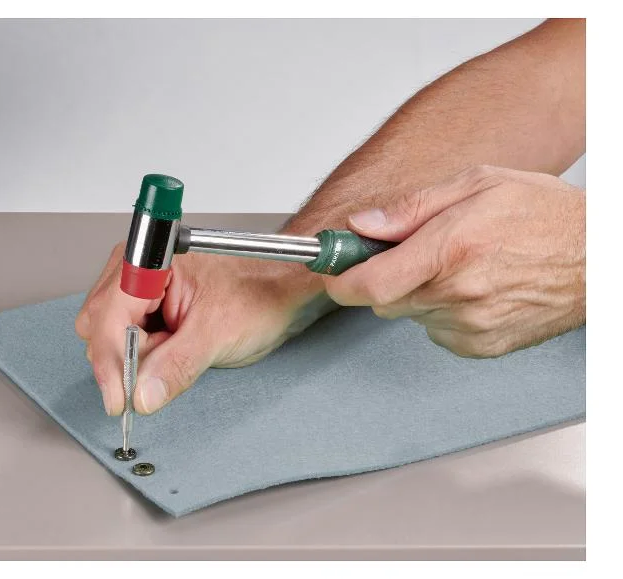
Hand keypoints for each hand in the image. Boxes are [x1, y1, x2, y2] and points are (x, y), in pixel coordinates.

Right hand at [76, 246, 330, 414]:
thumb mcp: (218, 335)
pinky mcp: (146, 306)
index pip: (108, 318)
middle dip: (125, 359)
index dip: (110, 362)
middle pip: (99, 328)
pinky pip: (126, 339)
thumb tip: (141, 395)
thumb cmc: (259, 294)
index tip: (120, 400)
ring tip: (179, 350)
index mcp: (151, 262)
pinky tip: (173, 350)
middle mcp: (137, 269)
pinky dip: (145, 356)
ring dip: (137, 358)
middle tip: (164, 369)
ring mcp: (139, 287)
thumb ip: (175, 366)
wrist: (280, 290)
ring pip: (109, 337)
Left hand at [325, 165, 585, 357]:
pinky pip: (436, 331)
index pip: (369, 282)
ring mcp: (471, 326)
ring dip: (419, 293)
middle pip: (383, 299)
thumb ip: (410, 209)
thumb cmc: (543, 215)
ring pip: (410, 314)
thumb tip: (362, 226)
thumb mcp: (476, 184)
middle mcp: (459, 293)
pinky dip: (442, 312)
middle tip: (414, 251)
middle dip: (386, 276)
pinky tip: (474, 289)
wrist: (598, 259)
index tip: (331, 270)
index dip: (339, 279)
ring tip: (460, 265)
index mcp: (451, 249)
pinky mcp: (481, 346)